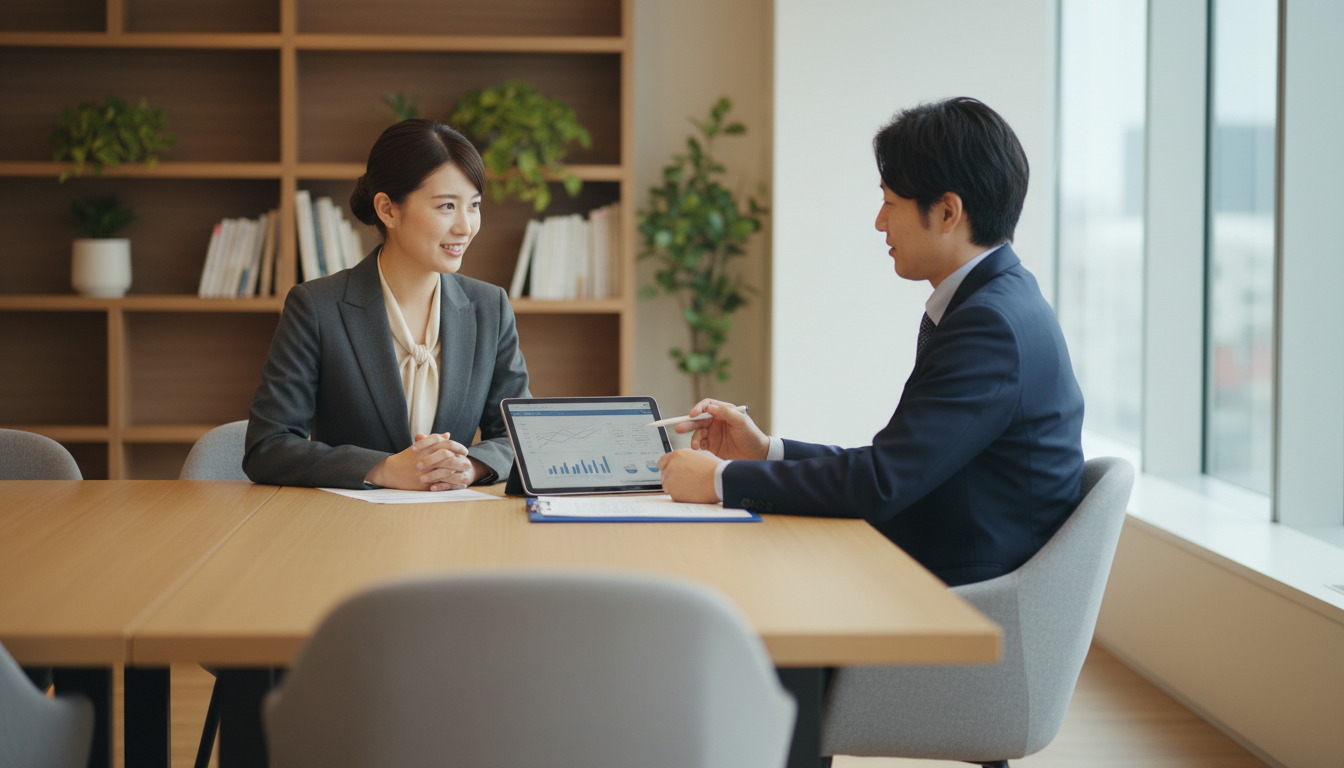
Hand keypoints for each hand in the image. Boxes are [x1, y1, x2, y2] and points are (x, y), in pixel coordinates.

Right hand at [365, 432, 482, 490]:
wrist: (390, 472)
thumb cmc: (406, 458)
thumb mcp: (419, 447)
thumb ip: (434, 440)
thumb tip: (448, 435)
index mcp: (425, 448)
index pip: (446, 444)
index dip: (458, 447)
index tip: (465, 450)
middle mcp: (426, 458)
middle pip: (448, 457)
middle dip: (460, 459)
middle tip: (468, 462)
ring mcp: (425, 471)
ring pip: (447, 470)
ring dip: (459, 471)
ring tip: (467, 472)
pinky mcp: (425, 483)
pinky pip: (442, 483)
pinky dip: (454, 484)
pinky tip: (461, 484)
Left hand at [657, 449, 722, 503]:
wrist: (719, 481)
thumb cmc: (714, 468)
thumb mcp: (700, 454)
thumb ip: (688, 458)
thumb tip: (685, 461)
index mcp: (677, 455)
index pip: (662, 462)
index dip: (667, 467)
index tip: (672, 471)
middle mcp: (671, 467)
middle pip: (664, 475)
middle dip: (672, 478)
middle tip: (685, 481)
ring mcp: (671, 481)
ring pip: (667, 486)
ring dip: (675, 487)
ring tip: (690, 487)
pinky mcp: (674, 494)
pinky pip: (673, 496)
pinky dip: (680, 496)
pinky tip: (691, 493)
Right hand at [675, 399, 768, 459]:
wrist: (757, 455)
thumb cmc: (752, 435)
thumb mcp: (741, 421)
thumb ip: (726, 413)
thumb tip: (710, 407)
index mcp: (724, 412)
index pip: (707, 406)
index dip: (698, 409)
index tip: (693, 414)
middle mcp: (717, 422)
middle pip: (698, 420)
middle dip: (688, 423)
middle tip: (679, 428)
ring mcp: (714, 434)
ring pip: (697, 432)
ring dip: (693, 437)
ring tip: (694, 445)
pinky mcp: (712, 446)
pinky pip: (700, 443)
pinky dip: (696, 445)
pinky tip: (697, 448)